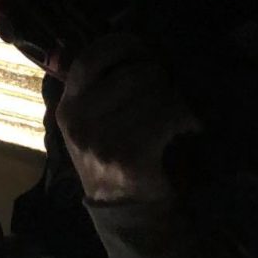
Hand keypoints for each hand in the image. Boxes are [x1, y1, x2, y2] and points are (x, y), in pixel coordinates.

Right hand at [54, 34, 198, 202]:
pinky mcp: (130, 157)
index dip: (122, 45)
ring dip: (176, 98)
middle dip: (160, 77)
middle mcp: (80, 122)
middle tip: (170, 89)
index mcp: (68, 108)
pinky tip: (188, 126)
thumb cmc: (112, 160)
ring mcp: (103, 141)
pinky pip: (167, 116)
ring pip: (154, 93)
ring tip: (180, 109)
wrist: (124, 213)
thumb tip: (118, 44)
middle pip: (133, 74)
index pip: (90, 59)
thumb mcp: (89, 124)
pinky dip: (185, 117)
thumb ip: (94, 89)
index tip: (143, 49)